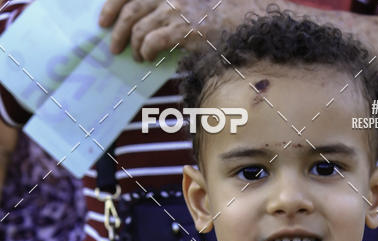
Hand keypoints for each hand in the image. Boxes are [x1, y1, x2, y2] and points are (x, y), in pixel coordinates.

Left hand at [99, 0, 222, 60]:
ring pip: (139, 29)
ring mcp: (173, 10)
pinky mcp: (182, 29)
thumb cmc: (209, 12)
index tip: (102, 21)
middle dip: (117, 32)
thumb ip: (161, 6)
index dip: (110, 7)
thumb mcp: (181, 2)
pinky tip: (148, 58)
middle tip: (114, 47)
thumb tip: (137, 24)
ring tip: (137, 57)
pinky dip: (146, 51)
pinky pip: (153, 41)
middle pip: (129, 12)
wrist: (236, 17)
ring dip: (134, 47)